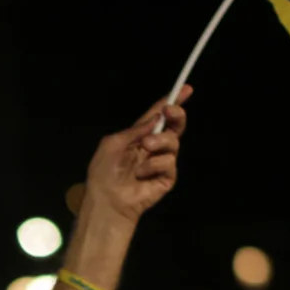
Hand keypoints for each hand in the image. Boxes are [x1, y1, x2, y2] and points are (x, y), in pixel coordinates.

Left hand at [83, 87, 191, 222]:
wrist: (107, 201)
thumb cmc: (104, 173)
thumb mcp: (113, 143)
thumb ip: (135, 129)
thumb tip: (156, 118)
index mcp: (138, 137)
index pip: (157, 117)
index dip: (171, 102)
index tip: (185, 88)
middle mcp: (152, 147)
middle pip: (174, 126)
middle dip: (176, 115)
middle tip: (169, 112)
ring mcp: (161, 163)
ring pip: (174, 141)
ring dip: (160, 141)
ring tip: (145, 148)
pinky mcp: (166, 178)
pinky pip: (169, 162)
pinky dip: (155, 164)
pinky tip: (142, 174)